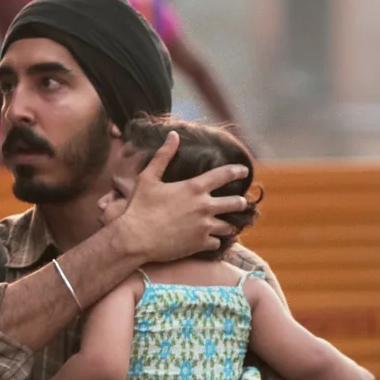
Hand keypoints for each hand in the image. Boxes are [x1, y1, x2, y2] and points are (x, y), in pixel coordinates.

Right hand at [112, 133, 251, 263]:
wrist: (134, 238)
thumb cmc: (139, 207)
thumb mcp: (148, 178)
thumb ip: (163, 156)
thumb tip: (173, 135)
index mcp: (194, 187)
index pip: (224, 175)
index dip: (238, 171)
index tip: (245, 172)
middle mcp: (204, 206)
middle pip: (235, 203)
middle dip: (241, 202)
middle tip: (241, 203)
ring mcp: (204, 227)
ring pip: (229, 226)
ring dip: (229, 224)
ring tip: (227, 225)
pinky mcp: (200, 244)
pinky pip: (217, 243)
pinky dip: (215, 241)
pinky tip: (210, 241)